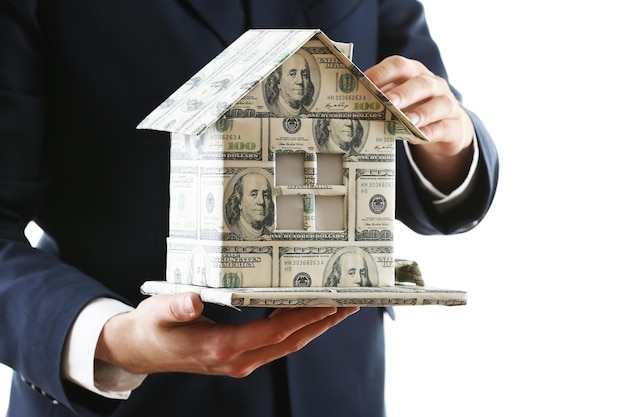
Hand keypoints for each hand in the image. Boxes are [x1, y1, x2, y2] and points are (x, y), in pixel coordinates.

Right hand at [95, 293, 358, 376]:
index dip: (304, 318)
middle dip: (322, 322)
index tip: (329, 303)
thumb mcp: (157, 312)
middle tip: (350, 303)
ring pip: (287, 345)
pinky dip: (296, 329)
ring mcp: (240, 361)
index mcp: (221, 347)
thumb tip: (193, 300)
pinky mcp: (240, 357)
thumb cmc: (150, 328)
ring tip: (338, 308)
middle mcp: (237, 359)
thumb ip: (175, 307)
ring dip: (315, 327)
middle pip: (290, 341)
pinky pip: (276, 344)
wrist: (139, 351)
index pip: (274, 332)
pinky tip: (306, 313)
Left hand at [364, 56, 473, 192]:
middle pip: (421, 83)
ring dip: (421, 112)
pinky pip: (443, 128)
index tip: (367, 81)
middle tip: (388, 101)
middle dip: (404, 92)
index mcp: (414, 73)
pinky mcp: (453, 126)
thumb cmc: (415, 108)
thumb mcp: (400, 100)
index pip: (400, 65)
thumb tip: (353, 103)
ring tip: (407, 121)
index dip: (384, 72)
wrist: (447, 126)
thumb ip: (382, 98)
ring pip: (438, 104)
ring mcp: (447, 104)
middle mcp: (433, 85)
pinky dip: (431, 132)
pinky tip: (418, 137)